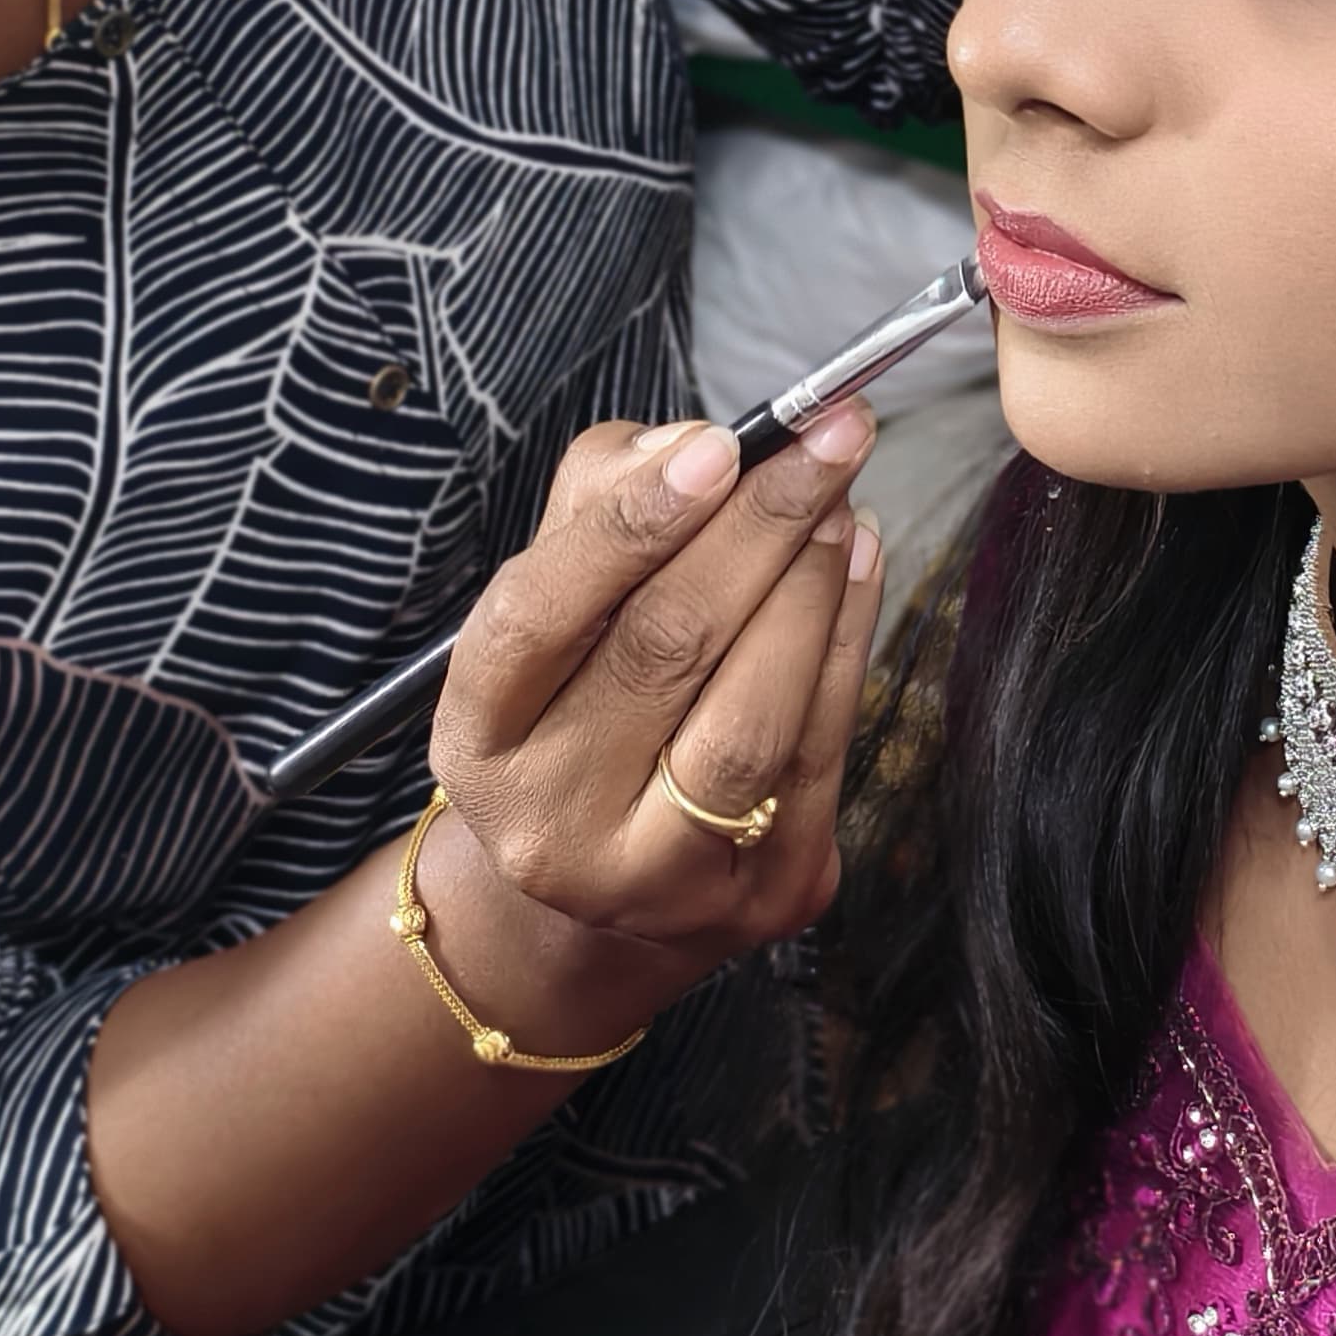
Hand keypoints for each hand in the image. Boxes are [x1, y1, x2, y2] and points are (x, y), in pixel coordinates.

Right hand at [423, 406, 882, 1028]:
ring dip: (811, 588)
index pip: (536, 617)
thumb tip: (700, 443)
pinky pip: (819, 750)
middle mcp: (549, 823)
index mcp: (477, 737)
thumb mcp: (557, 602)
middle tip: (826, 439)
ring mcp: (659, 877)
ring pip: (752, 718)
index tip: (721, 446)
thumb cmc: (580, 704)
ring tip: (839, 502)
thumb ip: (606, 500)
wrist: (608, 893)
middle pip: (662, 653)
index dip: (631, 523)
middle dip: (758, 529)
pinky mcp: (763, 896)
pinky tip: (858, 566)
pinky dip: (848, 640)